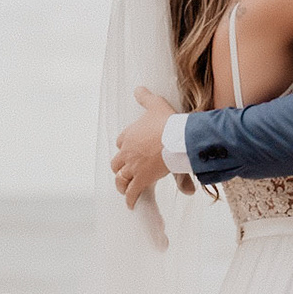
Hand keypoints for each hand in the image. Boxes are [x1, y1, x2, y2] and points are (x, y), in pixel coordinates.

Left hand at [110, 88, 174, 208]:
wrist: (176, 138)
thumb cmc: (167, 121)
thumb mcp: (155, 104)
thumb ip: (145, 97)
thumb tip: (138, 88)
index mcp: (129, 135)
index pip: (120, 142)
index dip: (125, 147)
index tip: (129, 151)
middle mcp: (127, 152)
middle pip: (116, 163)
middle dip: (119, 168)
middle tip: (124, 172)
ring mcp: (133, 166)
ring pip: (121, 178)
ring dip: (122, 184)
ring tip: (124, 189)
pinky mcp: (141, 179)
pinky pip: (132, 192)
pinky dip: (130, 199)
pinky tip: (130, 205)